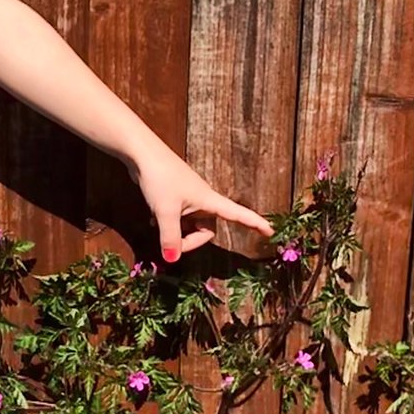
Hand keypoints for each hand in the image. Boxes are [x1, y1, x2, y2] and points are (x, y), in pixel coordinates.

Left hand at [128, 144, 273, 261]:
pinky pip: (177, 217)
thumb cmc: (159, 178)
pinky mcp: (173, 195)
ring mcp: (187, 197)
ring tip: (158, 225)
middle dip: (192, 241)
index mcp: (209, 200)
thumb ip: (170, 237)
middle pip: (207, 229)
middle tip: (172, 243)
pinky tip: (151, 219)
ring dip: (177, 232)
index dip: (255, 224)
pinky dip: (167, 223)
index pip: (238, 214)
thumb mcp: (165, 211)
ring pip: (190, 224)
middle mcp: (202, 199)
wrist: (141, 153)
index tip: (271, 232)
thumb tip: (172, 260)